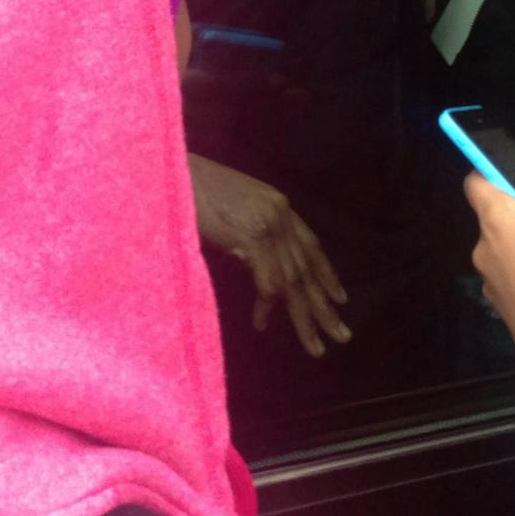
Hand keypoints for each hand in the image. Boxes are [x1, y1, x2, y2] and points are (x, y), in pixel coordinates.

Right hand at [188, 154, 351, 357]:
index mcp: (278, 205)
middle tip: (342, 335)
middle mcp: (280, 214)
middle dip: (324, 305)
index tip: (340, 299)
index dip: (326, 274)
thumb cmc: (193, 187)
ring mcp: (267, 224)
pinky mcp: (251, 236)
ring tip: (316, 346)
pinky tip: (263, 324)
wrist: (172, 169)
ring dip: (304, 316)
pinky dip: (267, 304)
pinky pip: (268, 279)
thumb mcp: (233, 208)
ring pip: (293, 280)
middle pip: (307, 268)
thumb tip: (254, 259)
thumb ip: (252, 230)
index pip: (312, 245)